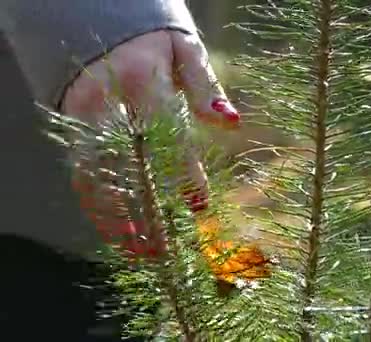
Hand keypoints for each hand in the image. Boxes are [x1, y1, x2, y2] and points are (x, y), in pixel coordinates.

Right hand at [62, 30, 237, 258]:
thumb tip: (232, 122)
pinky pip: (81, 174)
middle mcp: (107, 101)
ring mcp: (83, 117)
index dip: (181, 173)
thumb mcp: (186, 54)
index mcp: (142, 79)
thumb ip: (207, 88)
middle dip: (142, 207)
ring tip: (139, 251)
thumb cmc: (155, 46)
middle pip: (123, 161)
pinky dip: (97, 207)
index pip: (164, 134)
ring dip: (115, 218)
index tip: (198, 206)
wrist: (103, 31)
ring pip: (94, 175)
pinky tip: (117, 233)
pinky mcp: (72, 129)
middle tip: (162, 246)